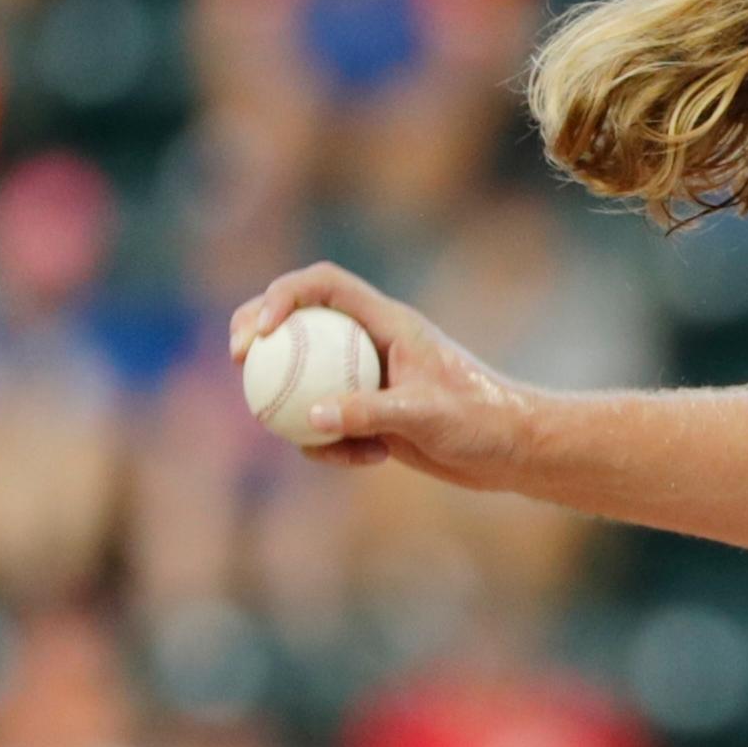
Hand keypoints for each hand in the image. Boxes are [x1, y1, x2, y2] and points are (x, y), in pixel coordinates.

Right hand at [227, 261, 539, 490]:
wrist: (512, 450)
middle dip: (260, 331)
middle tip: (235, 358)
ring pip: (305, 377)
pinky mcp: (369, 412)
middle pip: (301, 320)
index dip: (283, 294)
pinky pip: (325, 420)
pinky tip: (366, 460)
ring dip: (294, 407)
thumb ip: (368, 412)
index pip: (325, 285)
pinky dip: (330, 443)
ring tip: (314, 440)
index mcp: (389, 322)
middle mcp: (374, 342)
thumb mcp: (425, 415)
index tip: (260, 330)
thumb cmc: (481, 420)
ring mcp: (368, 377)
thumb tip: (308, 417)